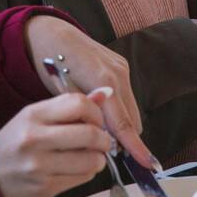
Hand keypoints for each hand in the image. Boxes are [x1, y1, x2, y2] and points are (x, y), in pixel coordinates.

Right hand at [0, 89, 112, 196]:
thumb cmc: (16, 144)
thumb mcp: (35, 118)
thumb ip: (68, 107)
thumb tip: (104, 95)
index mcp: (33, 115)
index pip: (78, 104)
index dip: (96, 113)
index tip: (96, 121)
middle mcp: (34, 139)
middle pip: (90, 133)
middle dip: (104, 139)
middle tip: (102, 141)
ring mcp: (39, 166)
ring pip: (91, 160)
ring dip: (98, 159)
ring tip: (91, 157)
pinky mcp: (45, 188)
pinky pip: (82, 179)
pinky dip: (87, 173)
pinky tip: (78, 169)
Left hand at [23, 14, 152, 166]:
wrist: (51, 33)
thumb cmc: (50, 64)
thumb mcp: (63, 94)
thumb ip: (85, 115)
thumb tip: (103, 137)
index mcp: (103, 80)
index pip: (123, 122)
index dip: (134, 146)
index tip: (146, 164)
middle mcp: (119, 73)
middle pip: (132, 119)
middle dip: (123, 138)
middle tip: (103, 149)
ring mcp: (122, 68)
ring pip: (131, 109)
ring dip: (120, 124)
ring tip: (98, 130)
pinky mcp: (122, 66)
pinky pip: (126, 97)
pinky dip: (118, 110)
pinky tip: (101, 113)